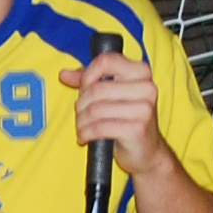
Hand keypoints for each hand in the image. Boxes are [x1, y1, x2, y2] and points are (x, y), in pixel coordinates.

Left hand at [58, 49, 171, 181]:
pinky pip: (99, 127)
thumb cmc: (127, 120)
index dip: (88, 75)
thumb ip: (88, 81)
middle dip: (81, 104)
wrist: (148, 152)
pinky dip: (86, 133)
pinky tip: (85, 137)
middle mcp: (147, 88)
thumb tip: (64, 74)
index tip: (83, 88)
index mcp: (141, 72)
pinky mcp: (137, 129)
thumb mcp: (110, 95)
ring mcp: (144, 109)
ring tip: (82, 127)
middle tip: (81, 114)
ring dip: (82, 121)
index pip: (107, 61)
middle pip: (96, 89)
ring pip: (95, 109)